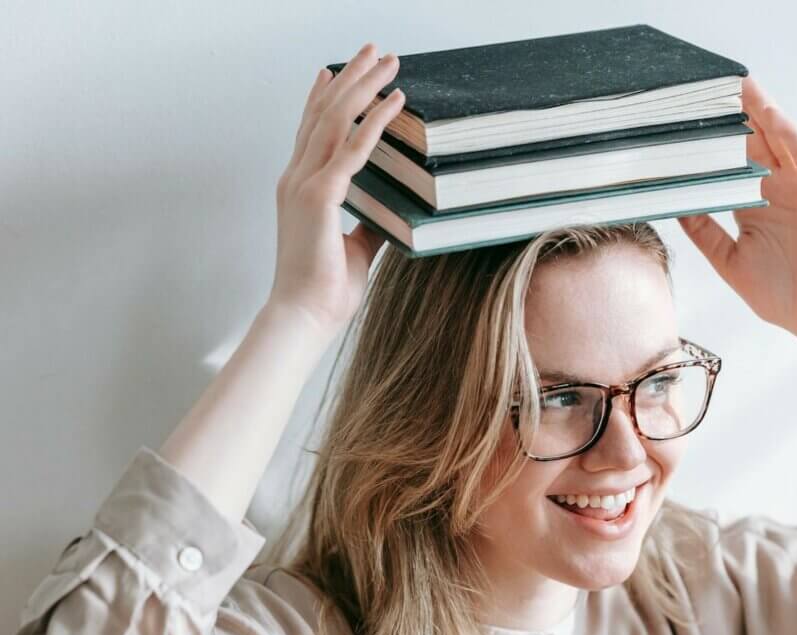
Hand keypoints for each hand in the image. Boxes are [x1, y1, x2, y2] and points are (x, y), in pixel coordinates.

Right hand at [267, 43, 404, 333]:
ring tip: (386, 60)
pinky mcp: (320, 196)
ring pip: (336, 119)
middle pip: (322, 113)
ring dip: (363, 85)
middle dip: (349, 77)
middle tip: (370, 50)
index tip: (334, 71)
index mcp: (299, 190)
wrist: (303, 317)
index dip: (322, 98)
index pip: (310, 132)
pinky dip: (375, 120)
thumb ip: (369, 224)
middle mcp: (296, 179)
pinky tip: (395, 100)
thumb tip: (392, 213)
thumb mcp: (355, 249)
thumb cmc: (324, 291)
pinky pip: (353, 148)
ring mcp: (304, 184)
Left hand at [678, 76, 796, 342]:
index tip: (684, 120)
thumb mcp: (729, 261)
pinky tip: (773, 116)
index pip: (726, 165)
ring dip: (761, 113)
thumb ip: (704, 232)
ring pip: (778, 142)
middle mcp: (775, 191)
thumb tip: (674, 206)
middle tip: (708, 87)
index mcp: (751, 206)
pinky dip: (790, 136)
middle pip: (751, 145)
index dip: (709, 143)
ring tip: (740, 85)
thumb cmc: (779, 295)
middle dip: (733, 117)